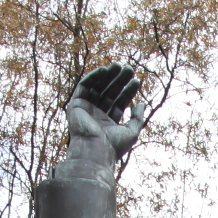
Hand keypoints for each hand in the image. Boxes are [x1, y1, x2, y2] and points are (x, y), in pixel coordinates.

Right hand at [60, 62, 145, 178]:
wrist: (94, 151)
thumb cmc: (113, 146)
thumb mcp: (132, 132)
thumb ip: (137, 118)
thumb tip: (142, 104)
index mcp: (107, 123)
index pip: (119, 103)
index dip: (128, 91)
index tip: (137, 81)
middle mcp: (96, 116)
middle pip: (109, 93)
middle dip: (119, 81)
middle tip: (129, 68)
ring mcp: (85, 110)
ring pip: (97, 88)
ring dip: (107, 76)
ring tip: (119, 66)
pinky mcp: (75, 105)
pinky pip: (83, 87)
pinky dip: (92, 77)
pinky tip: (104, 70)